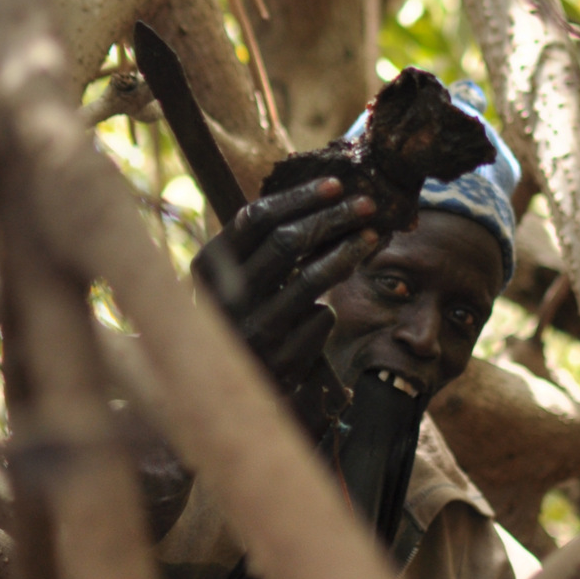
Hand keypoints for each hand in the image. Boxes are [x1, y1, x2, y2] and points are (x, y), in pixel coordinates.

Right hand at [192, 176, 378, 396]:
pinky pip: (320, 318)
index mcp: (207, 268)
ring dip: (348, 253)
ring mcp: (254, 329)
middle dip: (333, 217)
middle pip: (288, 240)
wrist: (225, 393)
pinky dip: (328, 311)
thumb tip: (318, 202)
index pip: (256, 217)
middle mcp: (225, 296)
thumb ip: (260, 248)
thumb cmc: (238, 322)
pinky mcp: (281, 360)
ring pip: (312, 278)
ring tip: (372, 238)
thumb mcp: (232, 283)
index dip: (299, 197)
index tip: (336, 185)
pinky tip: (327, 310)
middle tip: (367, 205)